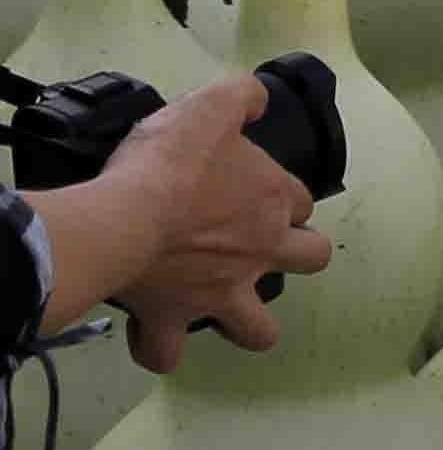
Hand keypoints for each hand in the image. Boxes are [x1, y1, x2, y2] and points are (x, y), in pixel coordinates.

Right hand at [40, 74, 331, 367]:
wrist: (125, 216)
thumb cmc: (171, 161)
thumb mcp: (211, 106)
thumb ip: (241, 97)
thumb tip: (256, 101)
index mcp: (274, 200)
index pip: (302, 201)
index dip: (283, 196)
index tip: (252, 191)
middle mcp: (259, 251)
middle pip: (310, 260)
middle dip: (297, 256)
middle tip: (259, 248)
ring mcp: (220, 292)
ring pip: (259, 330)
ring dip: (248, 325)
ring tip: (225, 310)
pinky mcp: (172, 319)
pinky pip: (167, 352)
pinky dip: (160, 347)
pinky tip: (153, 335)